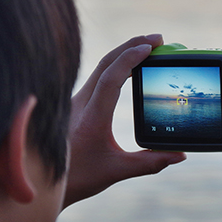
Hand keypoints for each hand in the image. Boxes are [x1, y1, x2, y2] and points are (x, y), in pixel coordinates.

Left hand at [64, 34, 185, 207]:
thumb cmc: (78, 178)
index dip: (130, 59)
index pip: (110, 78)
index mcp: (91, 117)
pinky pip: (97, 76)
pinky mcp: (74, 104)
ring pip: (100, 67)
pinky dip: (116, 65)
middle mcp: (80, 104)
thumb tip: (179, 156)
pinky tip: (128, 67)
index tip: (150, 47)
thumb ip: (149, 163)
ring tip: (147, 47)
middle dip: (132, 46)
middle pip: (106, 63)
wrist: (42, 181)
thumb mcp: (116, 171)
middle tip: (158, 39)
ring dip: (124, 53)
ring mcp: (75, 102)